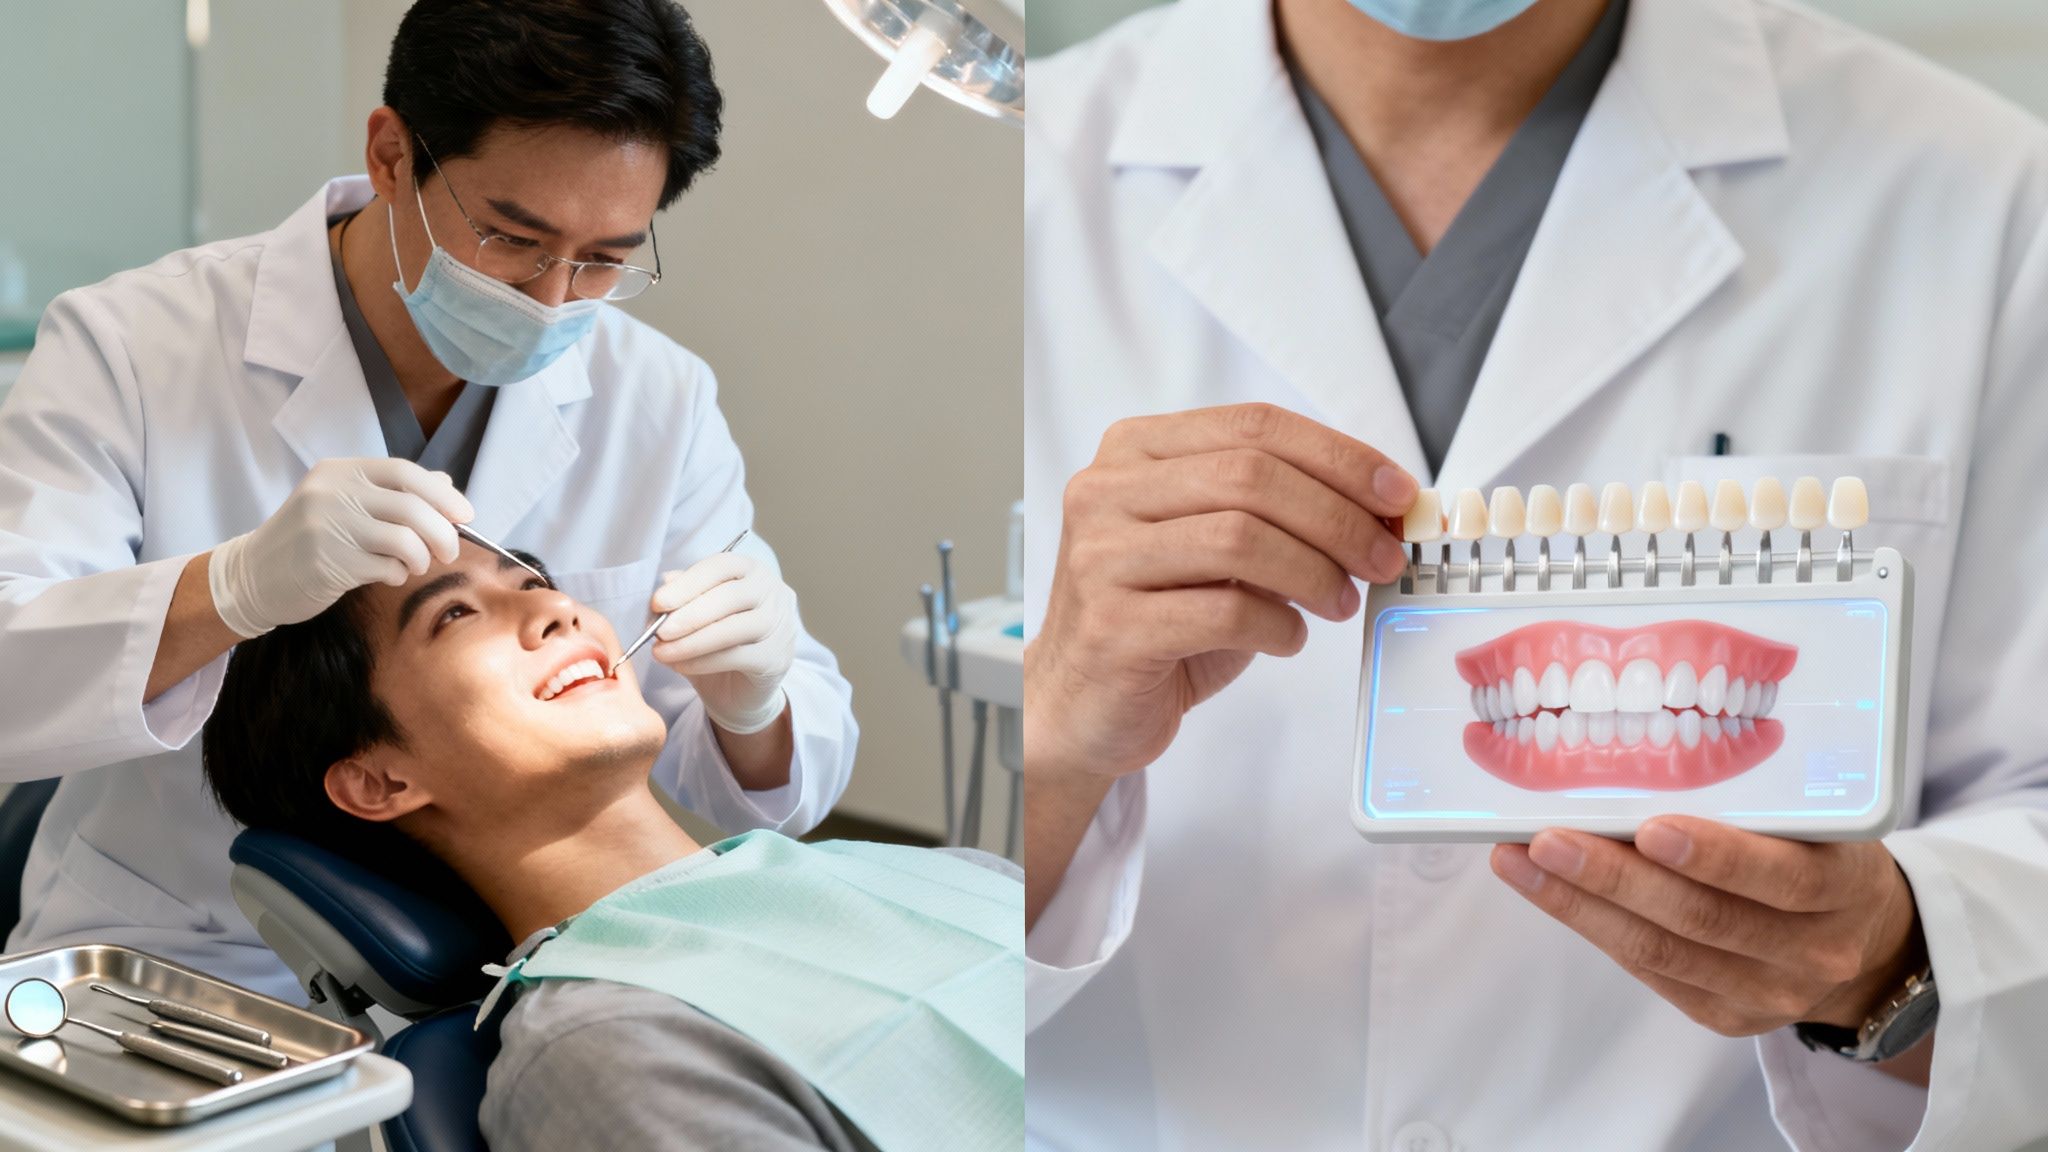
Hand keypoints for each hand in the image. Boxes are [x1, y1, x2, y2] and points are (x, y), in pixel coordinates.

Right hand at [208, 458, 471, 637]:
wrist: (253, 575)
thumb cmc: (309, 539)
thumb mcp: (343, 503)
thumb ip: (392, 492)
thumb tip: (445, 485)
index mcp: (339, 471)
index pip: (405, 472)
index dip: (443, 494)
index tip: (465, 514)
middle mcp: (333, 493)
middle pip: (413, 507)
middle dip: (444, 533)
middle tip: (449, 551)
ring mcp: (328, 528)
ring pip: (406, 540)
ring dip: (423, 558)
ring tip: (415, 565)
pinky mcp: (328, 563)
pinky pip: (388, 568)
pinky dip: (398, 575)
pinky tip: (387, 575)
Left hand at [649, 550, 796, 734]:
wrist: (740, 689)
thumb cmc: (717, 643)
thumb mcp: (695, 615)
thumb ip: (682, 597)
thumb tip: (663, 585)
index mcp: (751, 571)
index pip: (721, 566)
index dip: (688, 583)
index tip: (658, 602)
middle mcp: (773, 593)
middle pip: (730, 597)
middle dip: (688, 615)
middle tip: (659, 632)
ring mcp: (780, 625)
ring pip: (733, 629)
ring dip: (692, 642)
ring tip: (662, 652)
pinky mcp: (777, 658)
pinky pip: (736, 657)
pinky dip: (703, 662)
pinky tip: (681, 665)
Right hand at [1027, 402, 1415, 783]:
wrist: (1081, 702)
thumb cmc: (1158, 618)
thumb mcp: (1214, 546)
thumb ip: (1274, 511)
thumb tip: (1378, 504)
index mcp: (1135, 451)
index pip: (1253, 426)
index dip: (1338, 456)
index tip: (1394, 493)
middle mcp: (1107, 492)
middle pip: (1251, 477)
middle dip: (1337, 517)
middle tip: (1382, 557)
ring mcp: (1101, 557)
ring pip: (1240, 539)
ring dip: (1314, 572)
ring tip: (1339, 602)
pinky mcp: (1112, 626)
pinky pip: (1224, 613)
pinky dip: (1278, 627)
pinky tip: (1288, 639)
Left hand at [1492, 817, 1924, 1036]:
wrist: (1868, 944)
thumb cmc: (1821, 853)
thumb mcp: (1820, 821)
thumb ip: (1755, 801)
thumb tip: (1632, 752)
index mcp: (1845, 886)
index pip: (1782, 877)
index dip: (1715, 855)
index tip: (1650, 826)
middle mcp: (1813, 950)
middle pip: (1704, 919)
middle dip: (1616, 878)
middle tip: (1548, 838)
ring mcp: (1770, 993)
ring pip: (1662, 952)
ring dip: (1581, 905)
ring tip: (1520, 862)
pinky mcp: (1728, 1017)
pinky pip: (1651, 972)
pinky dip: (1592, 928)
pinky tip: (1546, 891)